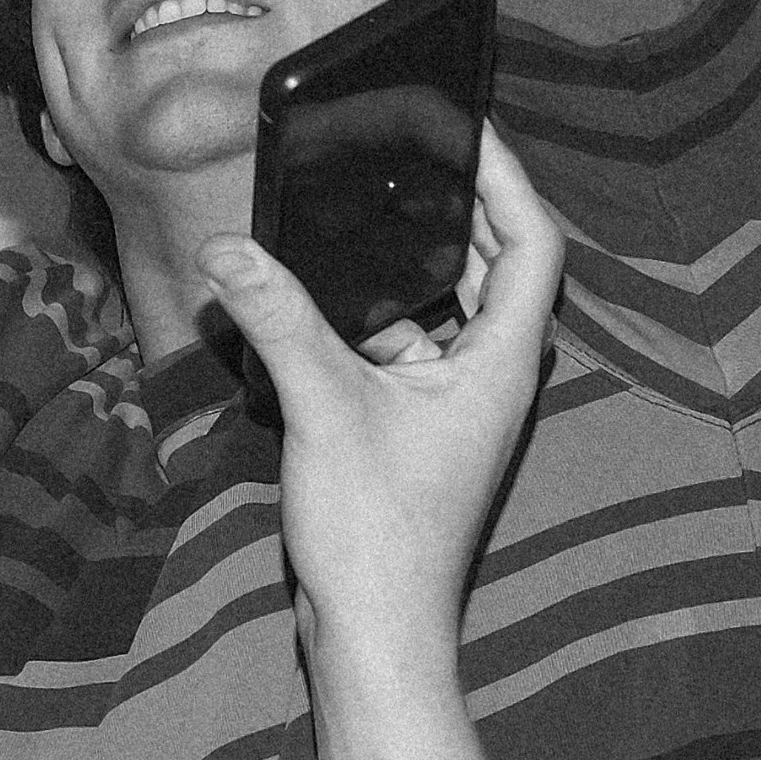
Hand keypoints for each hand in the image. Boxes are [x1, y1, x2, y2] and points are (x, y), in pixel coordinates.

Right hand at [200, 122, 565, 657]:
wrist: (377, 631)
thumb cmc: (378, 534)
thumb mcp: (324, 408)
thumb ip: (278, 321)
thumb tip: (227, 249)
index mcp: (502, 362)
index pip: (533, 244)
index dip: (507, 179)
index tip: (468, 128)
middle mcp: (494, 376)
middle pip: (497, 265)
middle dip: (458, 206)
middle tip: (412, 149)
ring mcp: (462, 403)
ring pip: (454, 306)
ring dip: (416, 260)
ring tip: (366, 207)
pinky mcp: (423, 425)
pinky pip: (417, 344)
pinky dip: (382, 314)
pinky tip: (328, 299)